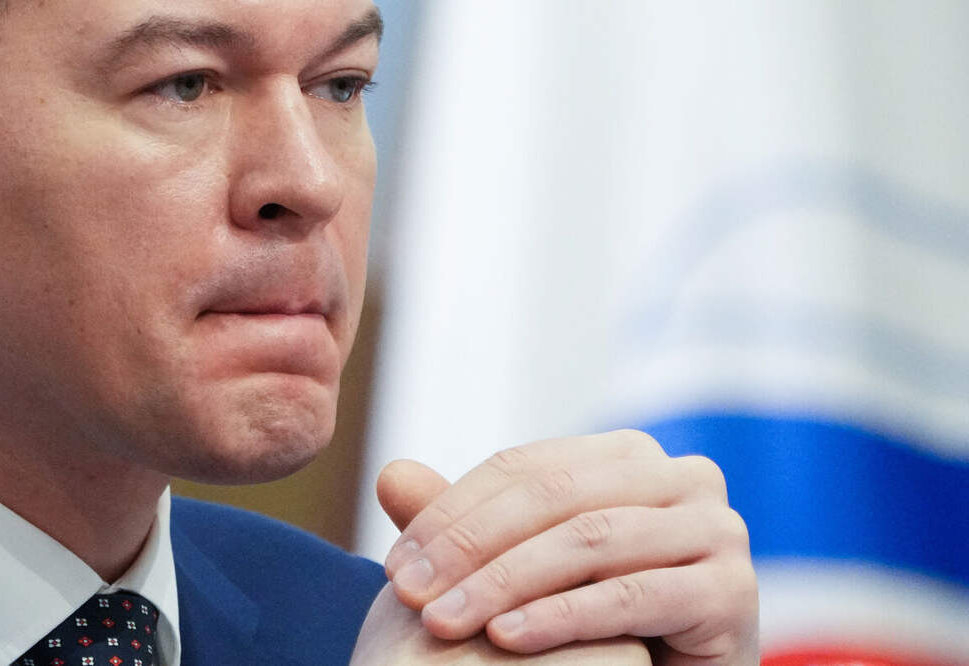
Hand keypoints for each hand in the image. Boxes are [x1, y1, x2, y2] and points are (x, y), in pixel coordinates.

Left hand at [377, 430, 758, 664]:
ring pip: (590, 540)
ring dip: (505, 582)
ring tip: (444, 620)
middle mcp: (680, 476)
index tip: (393, 564)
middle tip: (408, 594)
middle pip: (554, 496)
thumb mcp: (523, 566)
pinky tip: (506, 639)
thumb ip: (466, 523)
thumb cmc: (595, 619)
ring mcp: (716, 527)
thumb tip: (389, 474)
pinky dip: (562, 616)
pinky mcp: (733, 589)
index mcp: (627, 456)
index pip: (523, 467)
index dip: (450, 511)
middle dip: (471, 546)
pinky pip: (632, 595)